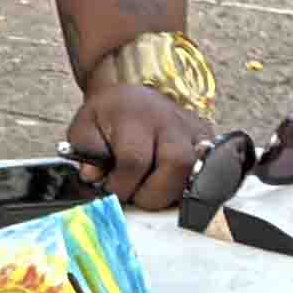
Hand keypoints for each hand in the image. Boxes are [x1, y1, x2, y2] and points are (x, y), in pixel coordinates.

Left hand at [65, 65, 213, 211]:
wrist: (130, 98)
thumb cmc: (108, 118)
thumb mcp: (84, 129)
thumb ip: (86, 153)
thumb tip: (94, 176)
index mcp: (135, 114)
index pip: (135, 160)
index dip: (122, 185)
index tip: (112, 189)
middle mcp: (169, 119)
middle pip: (176, 164)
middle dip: (153, 193)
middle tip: (136, 194)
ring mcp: (192, 128)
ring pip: (195, 171)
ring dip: (171, 193)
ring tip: (151, 190)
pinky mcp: (206, 138)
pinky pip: (207, 169)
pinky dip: (187, 186)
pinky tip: (169, 187)